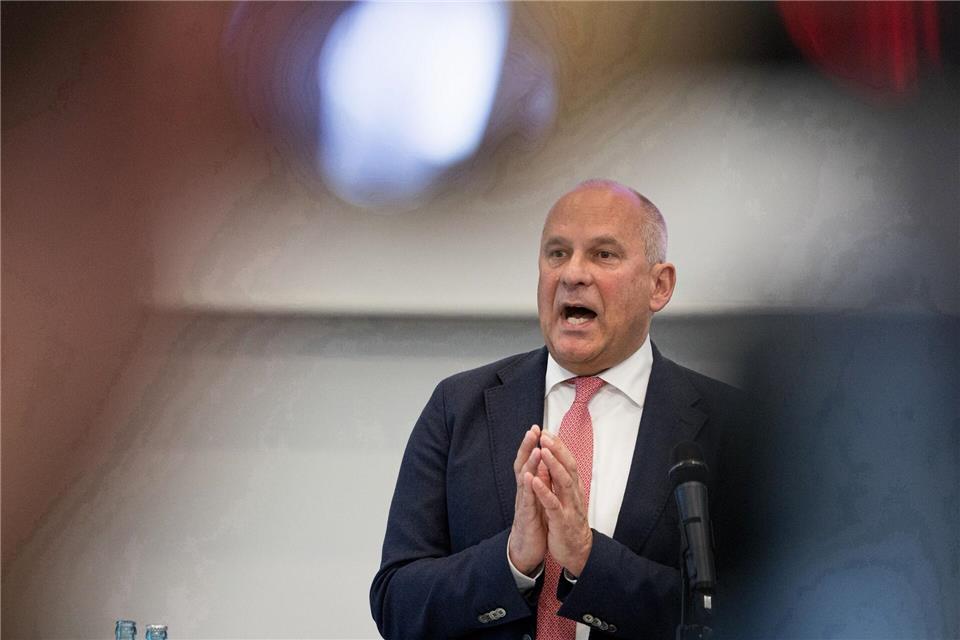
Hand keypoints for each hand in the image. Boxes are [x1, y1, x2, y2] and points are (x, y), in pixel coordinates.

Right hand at [508, 425, 548, 575]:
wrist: (526, 550)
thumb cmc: (533, 522)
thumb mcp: (536, 498)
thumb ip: (537, 481)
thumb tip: (541, 463)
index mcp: (529, 486)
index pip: (529, 461)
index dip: (532, 445)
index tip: (538, 428)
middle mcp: (524, 491)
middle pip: (523, 464)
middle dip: (527, 447)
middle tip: (532, 430)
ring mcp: (523, 503)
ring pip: (524, 479)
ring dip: (530, 463)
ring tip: (535, 448)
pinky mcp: (525, 517)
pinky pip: (526, 500)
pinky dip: (528, 488)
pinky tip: (529, 477)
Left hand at [531, 432, 592, 576]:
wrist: (578, 551)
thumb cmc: (569, 522)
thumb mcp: (566, 498)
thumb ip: (560, 480)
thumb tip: (553, 460)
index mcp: (573, 487)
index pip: (568, 461)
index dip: (558, 446)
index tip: (547, 431)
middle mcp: (574, 493)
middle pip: (568, 466)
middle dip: (557, 449)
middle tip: (545, 434)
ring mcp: (569, 506)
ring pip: (563, 481)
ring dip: (552, 464)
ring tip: (542, 450)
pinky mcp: (561, 520)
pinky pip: (552, 503)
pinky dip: (544, 490)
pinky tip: (534, 480)